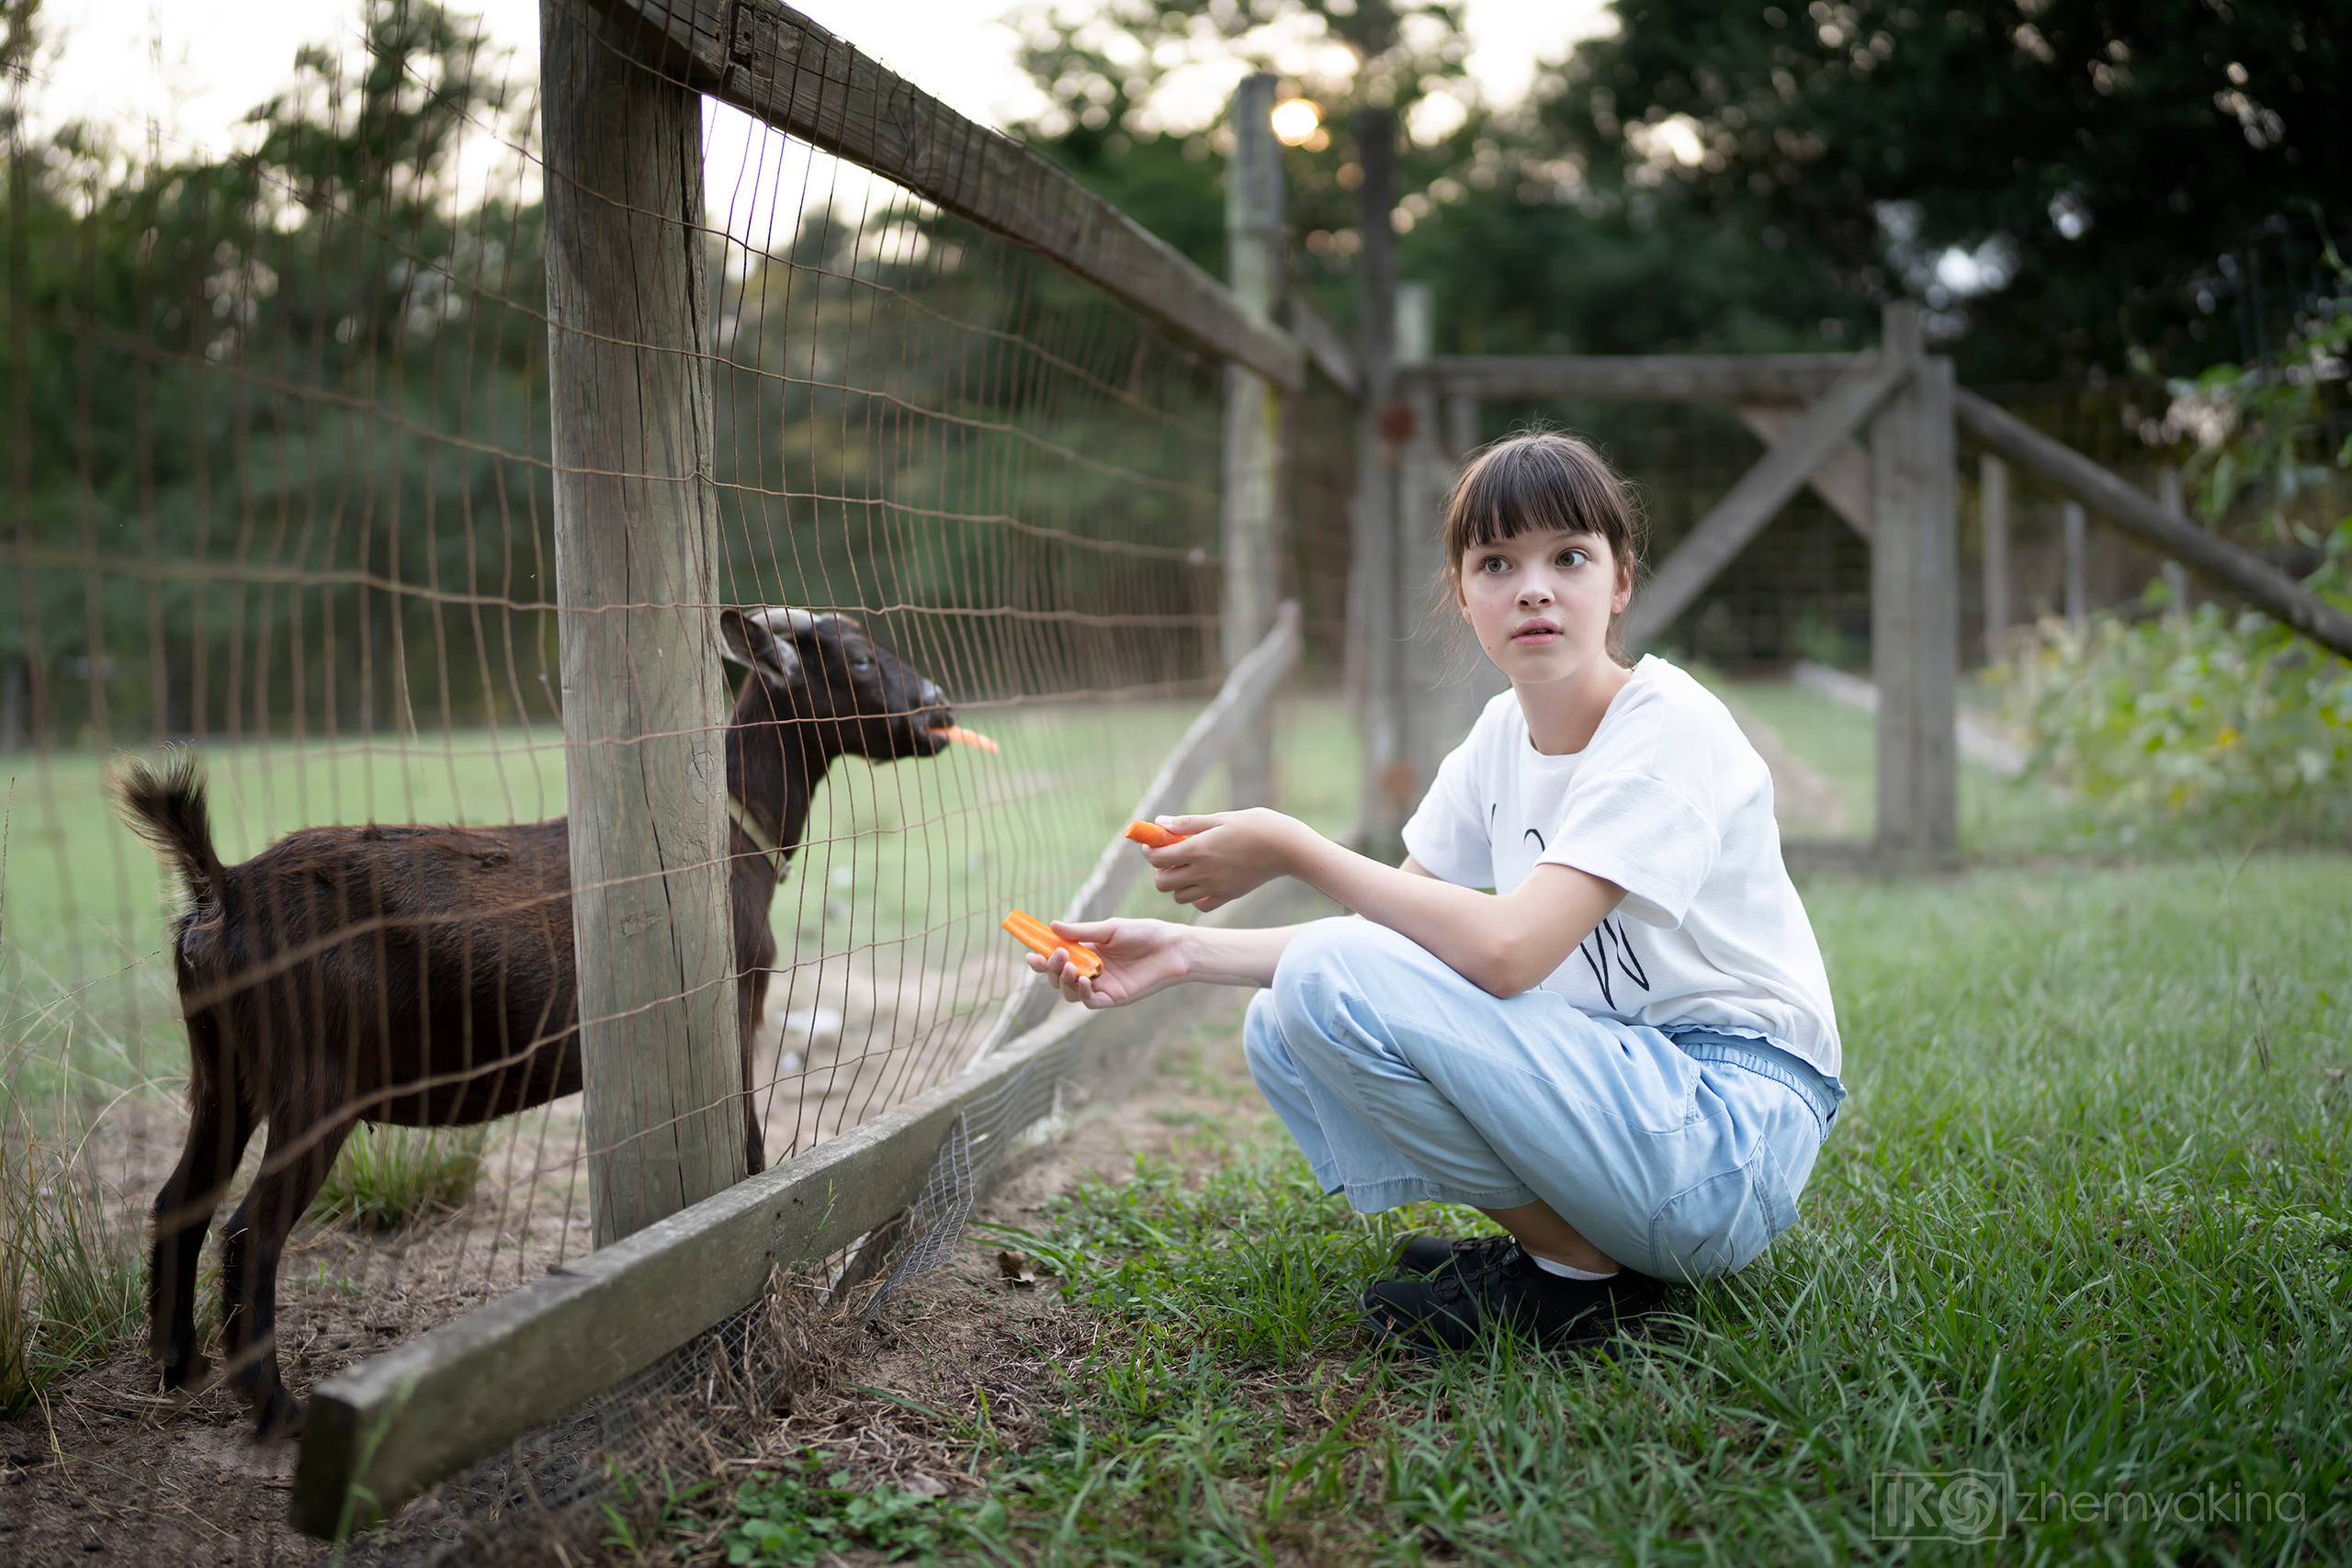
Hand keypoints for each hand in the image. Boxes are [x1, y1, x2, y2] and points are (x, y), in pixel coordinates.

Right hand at [1026, 918, 1189, 1008]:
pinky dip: (1082, 993)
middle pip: (1059, 977)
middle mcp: (1090, 970)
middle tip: (1055, 956)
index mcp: (1086, 951)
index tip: (1030, 953)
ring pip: (1070, 992)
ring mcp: (1101, 985)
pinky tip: (1083, 981)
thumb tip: (1052, 926)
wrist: (1172, 948)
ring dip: (1064, 981)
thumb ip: (1082, 932)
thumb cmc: (1144, 933)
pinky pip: (1090, 1002)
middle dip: (1051, 969)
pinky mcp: (1113, 998)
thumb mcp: (1110, 929)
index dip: (1042, 958)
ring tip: (1069, 967)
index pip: (1057, 958)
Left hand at [1141, 808, 1304, 912]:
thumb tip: (1159, 822)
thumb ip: (1187, 823)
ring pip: (1179, 897)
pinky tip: (1202, 881)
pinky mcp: (1228, 896)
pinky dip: (1195, 897)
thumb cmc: (1256, 826)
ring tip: (1187, 867)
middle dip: (1159, 869)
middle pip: (1162, 883)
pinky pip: (1201, 905)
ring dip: (1176, 884)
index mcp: (1199, 849)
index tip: (1153, 842)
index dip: (1149, 850)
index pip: (1157, 858)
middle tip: (1170, 856)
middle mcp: (1204, 872)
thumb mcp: (1220, 818)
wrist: (1287, 848)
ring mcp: (1216, 887)